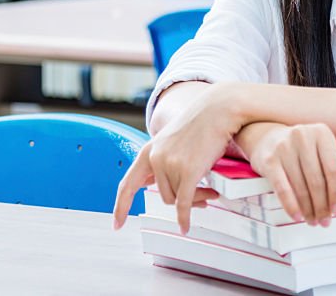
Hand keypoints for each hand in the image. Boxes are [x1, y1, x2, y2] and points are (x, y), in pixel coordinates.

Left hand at [113, 85, 240, 231]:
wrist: (218, 109)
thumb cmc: (200, 123)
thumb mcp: (172, 140)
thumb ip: (161, 159)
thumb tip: (153, 182)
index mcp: (148, 151)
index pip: (128, 184)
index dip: (121, 206)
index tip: (117, 224)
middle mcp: (155, 158)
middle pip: (163, 195)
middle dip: (182, 200)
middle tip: (202, 197)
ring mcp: (171, 164)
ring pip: (178, 198)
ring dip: (195, 200)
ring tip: (211, 192)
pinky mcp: (188, 171)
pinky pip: (184, 204)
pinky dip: (184, 218)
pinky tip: (186, 226)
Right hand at [248, 123, 335, 226]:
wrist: (267, 138)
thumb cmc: (300, 147)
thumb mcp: (322, 149)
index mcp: (321, 133)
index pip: (334, 168)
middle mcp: (303, 137)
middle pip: (317, 180)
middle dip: (322, 206)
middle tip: (325, 220)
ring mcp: (285, 147)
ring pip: (301, 187)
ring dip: (308, 209)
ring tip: (312, 220)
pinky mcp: (269, 160)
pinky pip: (282, 188)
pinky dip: (290, 205)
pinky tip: (297, 215)